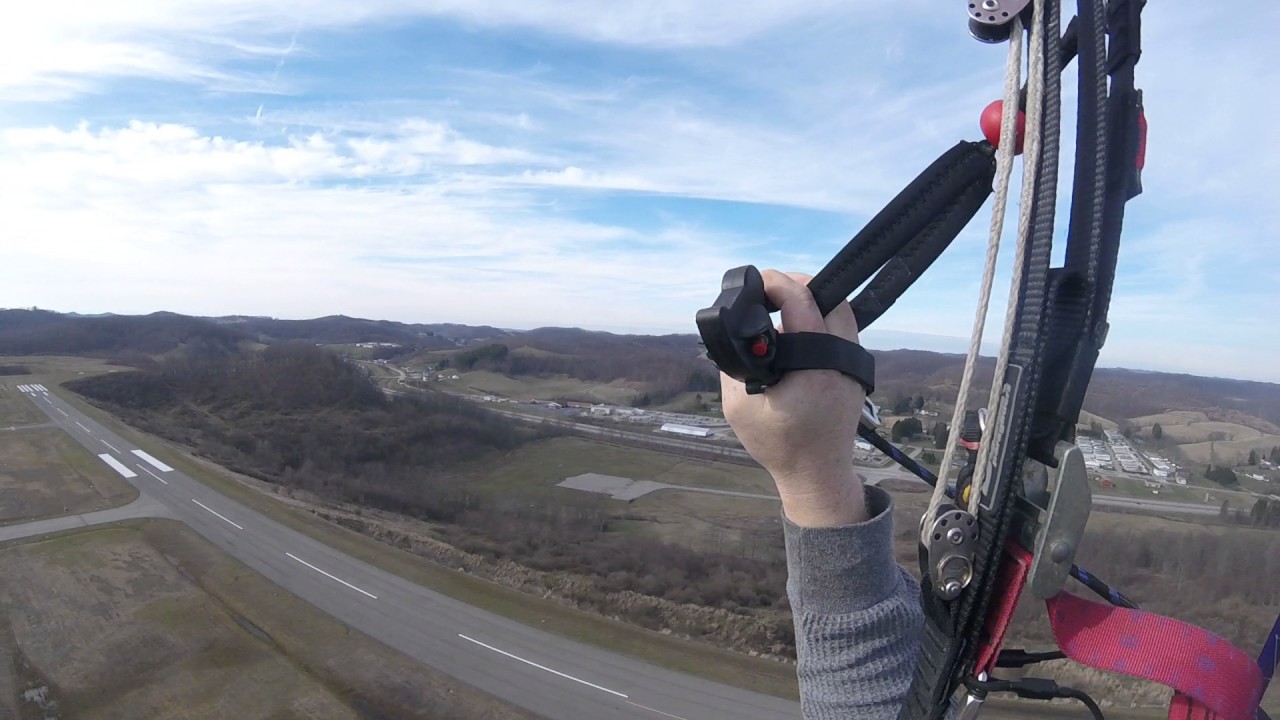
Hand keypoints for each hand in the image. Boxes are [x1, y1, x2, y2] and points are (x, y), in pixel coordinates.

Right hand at [721, 270, 867, 526]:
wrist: (817, 473)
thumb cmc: (778, 444)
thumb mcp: (738, 405)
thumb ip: (734, 363)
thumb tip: (737, 330)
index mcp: (815, 366)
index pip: (802, 303)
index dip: (776, 284)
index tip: (756, 282)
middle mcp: (842, 359)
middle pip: (830, 297)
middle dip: (797, 285)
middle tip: (769, 289)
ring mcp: (854, 363)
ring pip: (840, 310)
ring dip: (811, 300)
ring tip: (781, 304)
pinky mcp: (856, 368)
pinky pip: (842, 328)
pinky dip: (820, 318)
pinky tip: (796, 328)